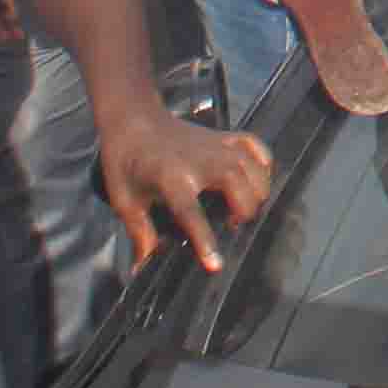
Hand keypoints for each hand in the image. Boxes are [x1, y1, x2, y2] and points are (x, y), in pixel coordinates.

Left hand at [94, 100, 275, 274]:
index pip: (192, 214)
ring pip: (252, 168)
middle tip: (232, 225)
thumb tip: (142, 268)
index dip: (205, 241)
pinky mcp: (223, 135)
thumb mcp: (126, 200)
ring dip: (256, 191)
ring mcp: (215, 145)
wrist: (133, 119)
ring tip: (244, 207)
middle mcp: (199, 161)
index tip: (216, 265)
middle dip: (243, 212)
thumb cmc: (126, 162)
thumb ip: (139, 234)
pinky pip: (254, 146)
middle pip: (237, 187)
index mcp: (171, 179)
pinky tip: (256, 177)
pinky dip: (262, 162)